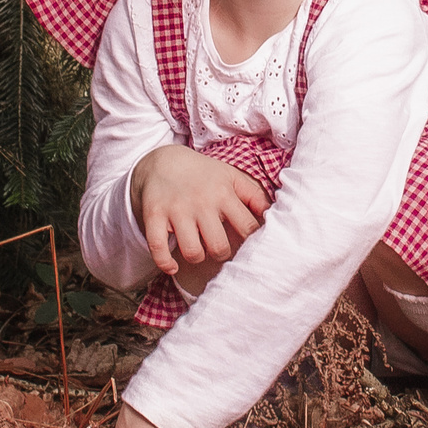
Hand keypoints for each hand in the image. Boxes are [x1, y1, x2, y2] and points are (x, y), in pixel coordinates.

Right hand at [129, 146, 269, 277]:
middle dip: (221, 254)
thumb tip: (274, 215)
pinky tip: (173, 266)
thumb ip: (254, 196)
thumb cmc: (203, 174)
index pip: (248, 228)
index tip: (249, 248)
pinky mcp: (154, 216)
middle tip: (218, 249)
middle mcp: (201, 202)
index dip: (252, 243)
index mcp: (224, 193)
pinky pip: (159, 249)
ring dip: (196, 257)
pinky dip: (166, 264)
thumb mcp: (230, 177)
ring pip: (192, 252)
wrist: (162, 160)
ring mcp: (176, 210)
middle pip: (219, 247)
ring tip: (197, 250)